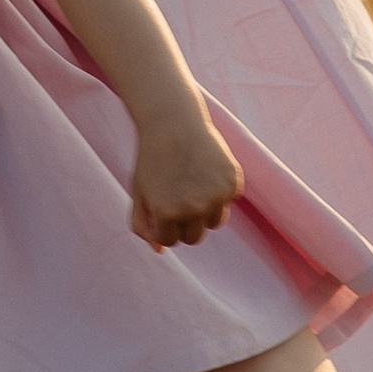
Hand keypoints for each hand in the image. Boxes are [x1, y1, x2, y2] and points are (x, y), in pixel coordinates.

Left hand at [128, 106, 241, 251]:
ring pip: (214, 222)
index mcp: (167, 213)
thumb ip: (142, 225)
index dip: (163, 223)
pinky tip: (206, 168)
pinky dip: (219, 190)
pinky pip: (227, 201)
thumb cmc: (152, 158)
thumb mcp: (139, 192)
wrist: (173, 121)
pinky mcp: (233, 183)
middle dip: (184, 222)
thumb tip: (160, 251)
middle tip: (176, 193)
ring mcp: (216, 196)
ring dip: (204, 209)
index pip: (169, 240)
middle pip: (194, 237)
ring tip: (191, 181)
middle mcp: (194, 208)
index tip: (159, 203)